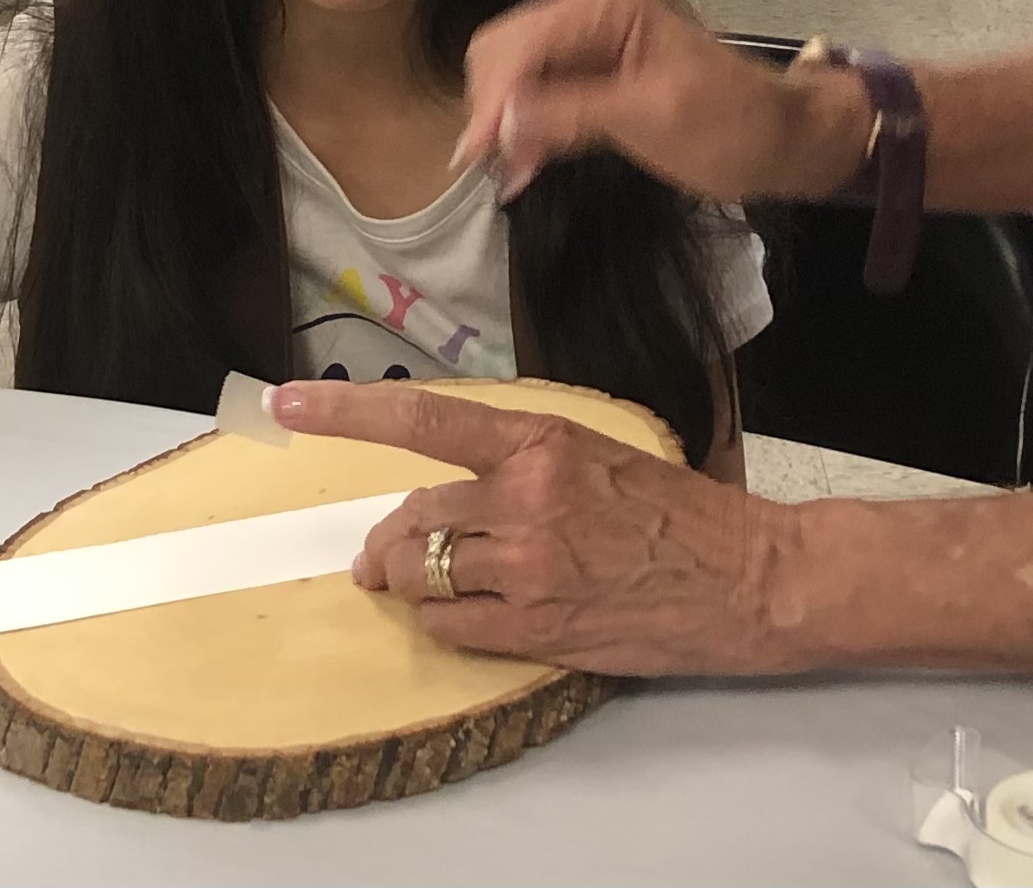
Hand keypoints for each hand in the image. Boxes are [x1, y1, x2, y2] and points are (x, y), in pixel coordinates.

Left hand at [274, 379, 803, 675]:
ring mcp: (528, 569)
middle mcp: (526, 500)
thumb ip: (520, 463)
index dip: (346, 413)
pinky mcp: (535, 630)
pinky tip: (472, 610)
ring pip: (420, 573)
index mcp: (541, 442)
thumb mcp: (598, 455)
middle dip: (392, 535)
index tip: (286, 403)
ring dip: (410, 577)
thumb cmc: (677, 511)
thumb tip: (441, 490)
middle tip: (389, 548)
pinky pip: (448, 623)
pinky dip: (443, 617)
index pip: (424, 420)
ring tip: (423, 578)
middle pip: (412, 516)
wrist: (746, 578)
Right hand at [453, 0, 868, 202]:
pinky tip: (523, 161)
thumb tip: (500, 125)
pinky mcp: (590, 63)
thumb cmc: (732, 125)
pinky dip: (523, 122)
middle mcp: (593, 1)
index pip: (527, 39)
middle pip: (507, 45)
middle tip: (491, 166)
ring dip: (503, 118)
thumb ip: (572, 114)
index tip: (475, 155)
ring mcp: (590, 30)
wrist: (779, 137)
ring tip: (511, 170)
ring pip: (512, 66)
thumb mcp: (653, 118)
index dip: (495, 97)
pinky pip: (536, 86)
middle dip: (492, 105)